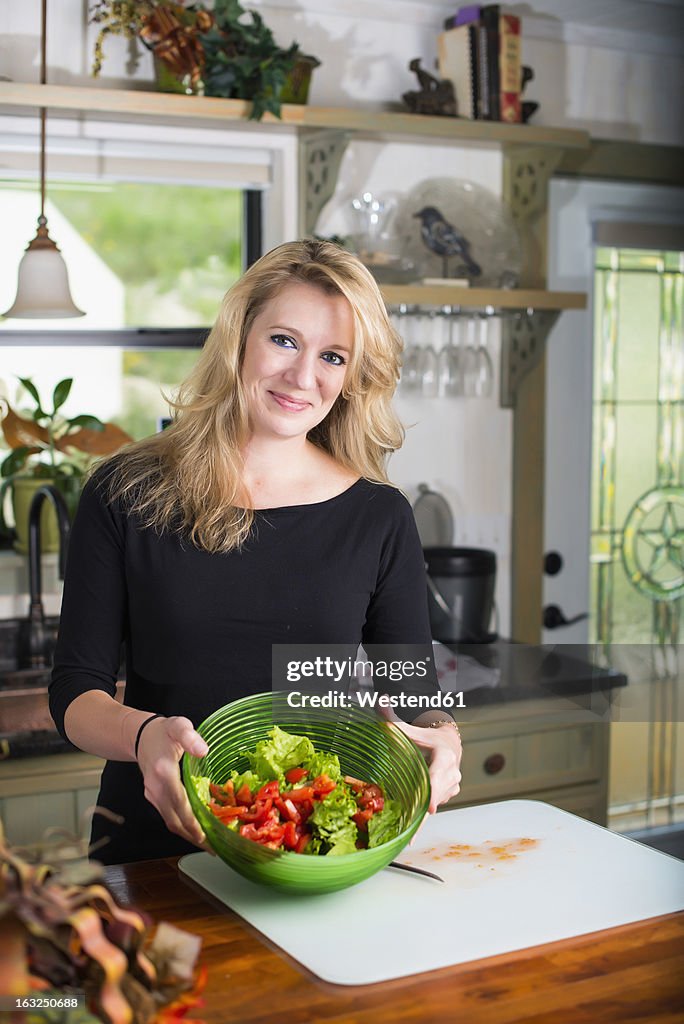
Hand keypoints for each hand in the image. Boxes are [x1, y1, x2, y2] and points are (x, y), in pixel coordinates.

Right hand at [136, 715, 211, 850]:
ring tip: (209, 844)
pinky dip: (183, 826)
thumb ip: (190, 736)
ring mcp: (153, 795)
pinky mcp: (154, 798)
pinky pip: (169, 816)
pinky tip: (197, 829)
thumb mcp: (178, 726)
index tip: (206, 835)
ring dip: (188, 835)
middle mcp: (155, 788)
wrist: (141, 736)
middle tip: (214, 848)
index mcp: (163, 772)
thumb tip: (203, 751)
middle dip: (194, 836)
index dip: (192, 821)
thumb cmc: (164, 731)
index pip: (178, 802)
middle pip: (174, 820)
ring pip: (170, 822)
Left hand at [390, 720, 461, 813]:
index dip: (434, 792)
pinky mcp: (452, 793)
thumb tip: (380, 701)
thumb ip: (394, 720)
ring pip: (436, 800)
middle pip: (437, 793)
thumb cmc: (429, 738)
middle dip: (421, 801)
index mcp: (445, 756)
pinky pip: (437, 803)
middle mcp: (453, 772)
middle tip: (407, 810)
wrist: (449, 743)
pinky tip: (417, 805)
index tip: (428, 807)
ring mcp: (454, 784)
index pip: (439, 776)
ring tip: (409, 799)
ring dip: (421, 802)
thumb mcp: (412, 731)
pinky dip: (425, 804)